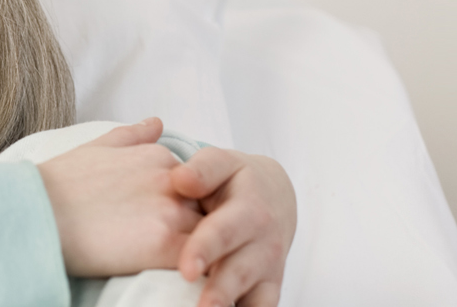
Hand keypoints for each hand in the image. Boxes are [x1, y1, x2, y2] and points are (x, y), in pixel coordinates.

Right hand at [39, 118, 204, 276]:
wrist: (33, 214)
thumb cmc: (56, 186)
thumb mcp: (95, 148)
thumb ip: (132, 136)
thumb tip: (157, 123)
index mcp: (158, 156)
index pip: (197, 185)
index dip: (189, 208)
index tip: (176, 227)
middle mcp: (171, 178)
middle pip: (209, 209)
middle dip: (205, 230)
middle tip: (201, 253)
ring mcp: (170, 210)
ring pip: (211, 236)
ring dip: (208, 254)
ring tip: (203, 274)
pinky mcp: (164, 244)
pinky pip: (200, 263)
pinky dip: (200, 273)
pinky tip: (194, 285)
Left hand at [170, 148, 297, 306]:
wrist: (275, 197)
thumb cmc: (236, 181)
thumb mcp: (221, 164)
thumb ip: (202, 169)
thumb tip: (181, 179)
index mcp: (250, 209)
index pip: (225, 231)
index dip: (206, 249)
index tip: (187, 268)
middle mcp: (264, 243)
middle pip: (241, 272)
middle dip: (221, 291)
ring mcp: (269, 271)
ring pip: (257, 298)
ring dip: (233, 306)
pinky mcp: (268, 290)